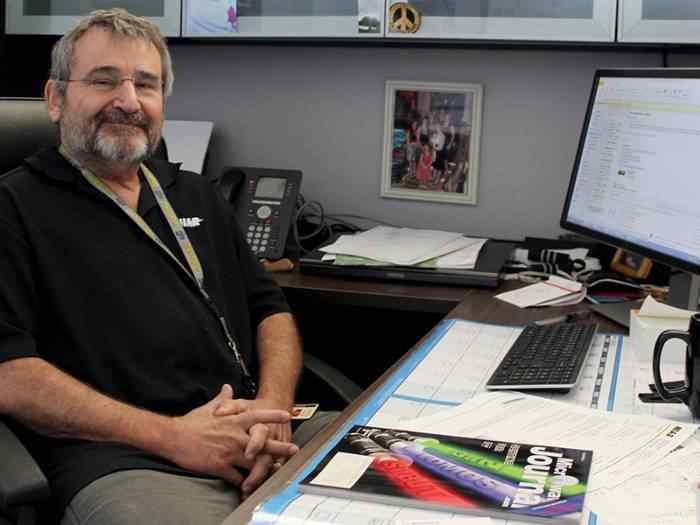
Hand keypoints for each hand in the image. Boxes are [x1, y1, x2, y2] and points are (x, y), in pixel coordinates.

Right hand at [165, 385, 297, 485]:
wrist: (173, 437)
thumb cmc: (191, 422)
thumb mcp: (209, 408)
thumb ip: (223, 399)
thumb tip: (228, 387)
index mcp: (233, 421)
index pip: (258, 415)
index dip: (274, 416)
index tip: (288, 415)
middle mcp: (235, 436)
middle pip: (263, 442)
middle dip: (280, 446)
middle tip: (294, 449)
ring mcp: (229, 452)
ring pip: (254, 462)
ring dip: (265, 468)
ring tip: (275, 472)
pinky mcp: (220, 467)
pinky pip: (237, 477)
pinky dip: (244, 482)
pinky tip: (249, 485)